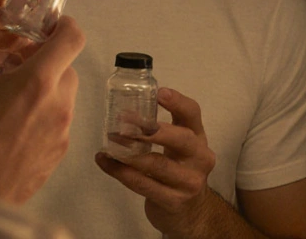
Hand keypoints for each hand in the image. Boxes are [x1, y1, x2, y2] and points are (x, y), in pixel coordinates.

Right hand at [0, 0, 84, 203]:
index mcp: (37, 83)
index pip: (73, 38)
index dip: (63, 24)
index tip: (45, 26)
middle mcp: (58, 107)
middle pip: (66, 66)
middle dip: (44, 58)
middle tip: (12, 62)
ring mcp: (61, 135)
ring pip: (63, 94)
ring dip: (43, 86)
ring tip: (6, 94)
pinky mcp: (56, 155)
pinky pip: (57, 122)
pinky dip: (41, 113)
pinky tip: (9, 122)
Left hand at [95, 87, 218, 236]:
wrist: (191, 213)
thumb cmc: (179, 170)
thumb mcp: (179, 147)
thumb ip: (162, 130)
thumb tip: (125, 112)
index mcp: (199, 138)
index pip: (193, 114)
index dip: (177, 102)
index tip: (158, 92)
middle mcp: (199, 158)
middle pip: (180, 139)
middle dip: (151, 129)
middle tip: (123, 120)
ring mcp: (189, 182)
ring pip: (157, 164)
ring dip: (129, 152)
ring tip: (110, 141)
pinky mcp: (173, 201)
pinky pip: (143, 184)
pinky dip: (121, 172)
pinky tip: (105, 162)